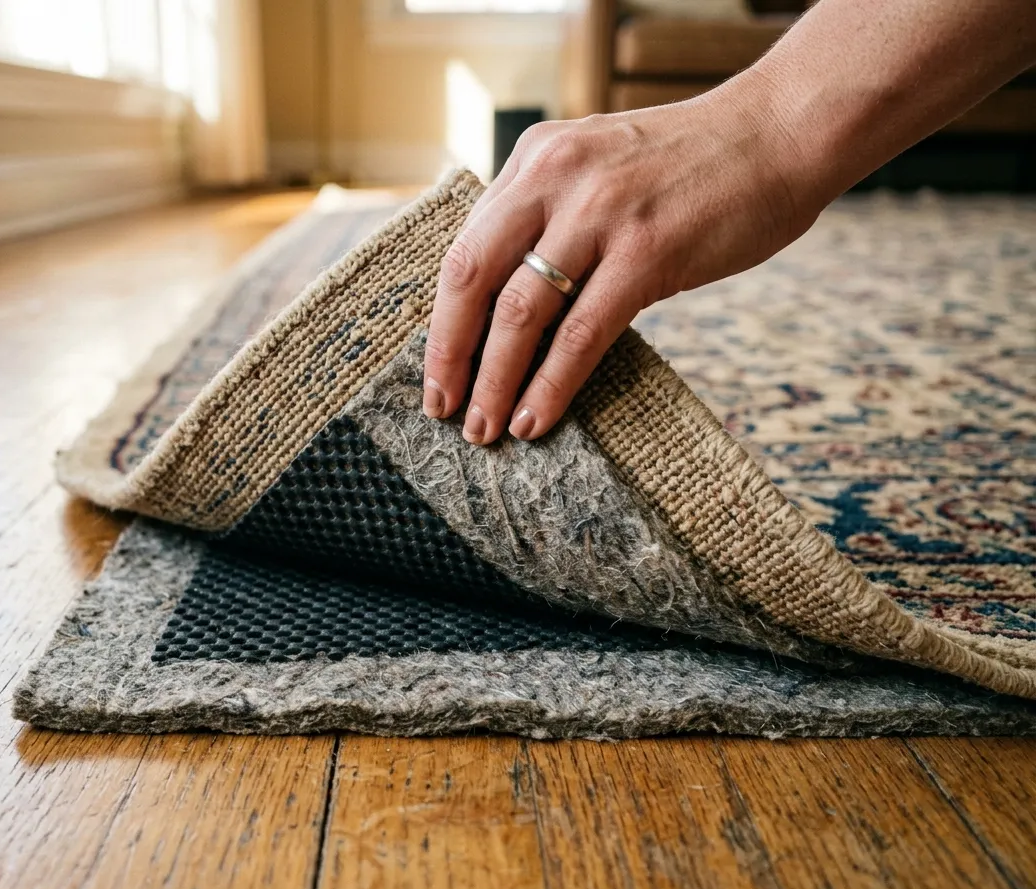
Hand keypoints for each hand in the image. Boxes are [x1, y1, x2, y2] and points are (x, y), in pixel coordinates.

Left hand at [422, 81, 825, 444]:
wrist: (781, 131)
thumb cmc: (691, 164)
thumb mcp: (598, 166)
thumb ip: (550, 214)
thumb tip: (508, 299)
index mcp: (536, 159)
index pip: (466, 248)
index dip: (442, 320)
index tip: (436, 372)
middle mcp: (555, 178)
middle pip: (472, 278)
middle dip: (450, 355)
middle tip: (442, 410)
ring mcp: (601, 213)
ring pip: (521, 312)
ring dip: (495, 381)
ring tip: (486, 428)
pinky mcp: (648, 252)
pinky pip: (582, 333)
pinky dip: (551, 384)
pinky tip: (535, 419)